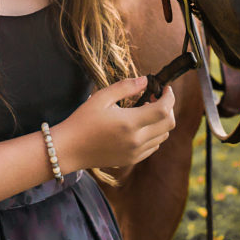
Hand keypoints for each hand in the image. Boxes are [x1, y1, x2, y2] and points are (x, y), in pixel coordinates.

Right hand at [53, 75, 175, 171]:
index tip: (165, 88)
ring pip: (163, 136)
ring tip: (146, 109)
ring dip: (161, 121)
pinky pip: (153, 146)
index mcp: (130, 124)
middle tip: (155, 96)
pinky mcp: (132, 160)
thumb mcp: (102, 97)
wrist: (69, 149)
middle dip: (168, 108)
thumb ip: (126, 87)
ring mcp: (135, 153)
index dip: (169, 97)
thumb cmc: (83, 120)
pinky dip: (154, 134)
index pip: (163, 110)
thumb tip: (145, 80)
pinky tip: (140, 124)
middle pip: (168, 124)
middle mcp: (137, 141)